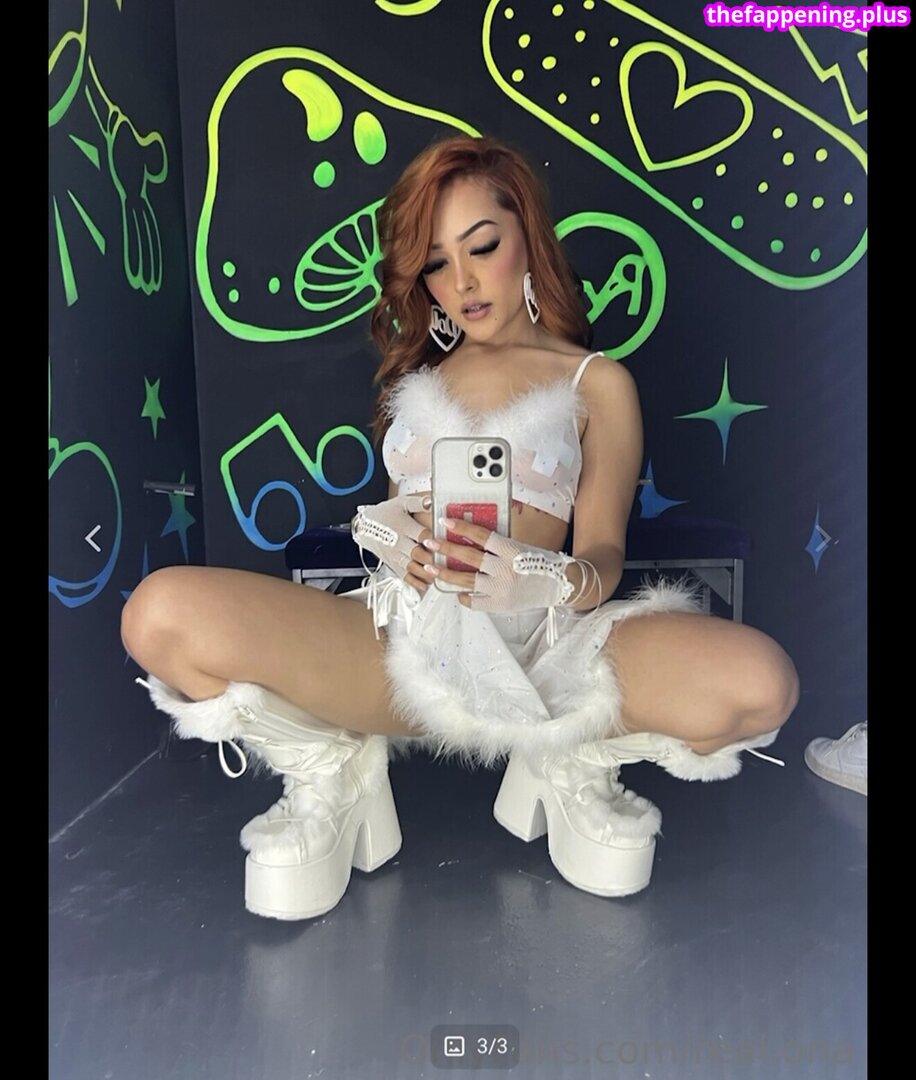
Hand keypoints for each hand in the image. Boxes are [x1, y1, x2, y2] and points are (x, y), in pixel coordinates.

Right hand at [350, 493, 441, 595]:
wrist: (365, 526)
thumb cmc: (385, 514)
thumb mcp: (401, 503)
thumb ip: (418, 503)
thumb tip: (431, 500)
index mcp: (402, 526)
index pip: (420, 534)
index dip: (432, 540)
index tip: (443, 543)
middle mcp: (399, 543)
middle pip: (417, 554)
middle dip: (431, 560)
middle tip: (445, 563)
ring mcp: (395, 555)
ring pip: (412, 567)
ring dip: (425, 573)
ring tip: (439, 576)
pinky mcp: (393, 564)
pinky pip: (404, 576)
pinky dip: (415, 582)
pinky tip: (426, 585)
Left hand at [420, 517, 576, 611]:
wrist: (560, 586)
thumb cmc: (541, 564)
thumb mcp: (521, 547)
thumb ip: (498, 546)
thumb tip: (470, 538)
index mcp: (511, 551)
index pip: (481, 536)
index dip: (461, 528)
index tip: (445, 521)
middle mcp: (504, 570)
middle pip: (468, 557)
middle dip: (445, 548)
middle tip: (430, 542)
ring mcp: (500, 589)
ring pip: (465, 580)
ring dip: (444, 573)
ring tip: (430, 566)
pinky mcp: (499, 605)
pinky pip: (474, 601)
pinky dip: (463, 596)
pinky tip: (457, 591)